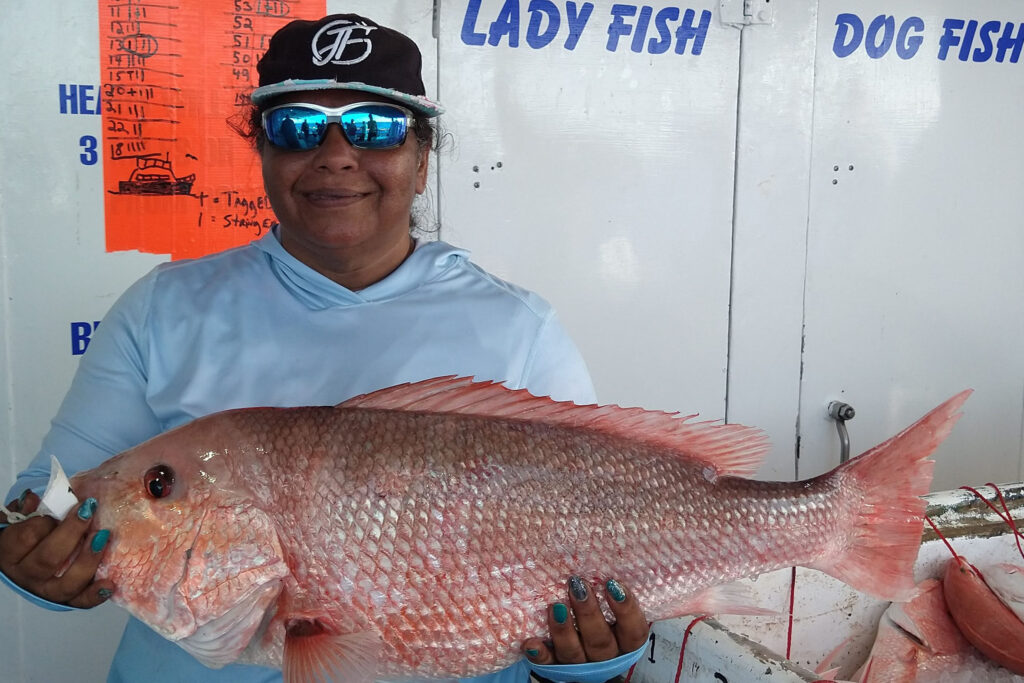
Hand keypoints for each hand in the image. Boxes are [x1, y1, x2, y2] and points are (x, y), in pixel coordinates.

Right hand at [0, 490, 113, 607]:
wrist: (26, 561)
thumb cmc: (26, 537)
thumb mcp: (19, 521)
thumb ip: (24, 510)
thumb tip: (32, 499)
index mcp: (12, 553)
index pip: (27, 536)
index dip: (46, 520)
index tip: (63, 505)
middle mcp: (27, 575)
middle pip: (48, 559)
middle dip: (71, 533)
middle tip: (89, 511)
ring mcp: (47, 590)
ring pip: (66, 583)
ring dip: (87, 560)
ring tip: (103, 538)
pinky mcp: (66, 599)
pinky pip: (80, 602)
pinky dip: (95, 594)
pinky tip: (109, 584)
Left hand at [522, 577, 648, 664]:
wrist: (582, 659)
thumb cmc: (601, 618)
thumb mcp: (612, 607)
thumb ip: (611, 590)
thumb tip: (607, 547)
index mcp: (625, 641)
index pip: (634, 630)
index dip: (626, 609)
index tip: (612, 584)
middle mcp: (605, 655)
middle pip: (601, 641)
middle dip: (589, 613)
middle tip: (577, 586)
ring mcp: (580, 664)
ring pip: (574, 652)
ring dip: (564, 631)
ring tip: (555, 607)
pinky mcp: (556, 669)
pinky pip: (548, 664)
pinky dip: (540, 654)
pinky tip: (531, 643)